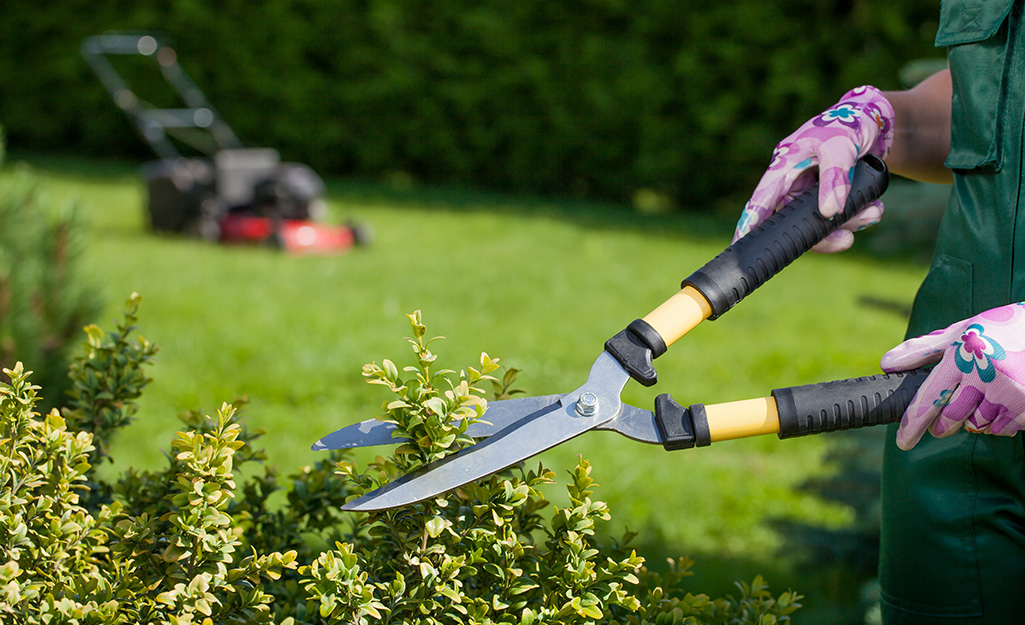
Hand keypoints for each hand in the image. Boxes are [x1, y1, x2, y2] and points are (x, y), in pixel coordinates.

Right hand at [733, 86, 894, 252]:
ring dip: (848, 223)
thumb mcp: (841, 144)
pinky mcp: (831, 197)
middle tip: (847, 239)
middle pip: (795, 221)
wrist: (876, 121)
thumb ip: (835, 176)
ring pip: (820, 223)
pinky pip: (838, 219)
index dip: (750, 222)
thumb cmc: (849, 122)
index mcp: (784, 166)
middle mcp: (794, 183)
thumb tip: (829, 211)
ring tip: (874, 212)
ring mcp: (812, 192)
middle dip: (823, 232)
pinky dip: (858, 218)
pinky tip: (874, 208)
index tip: (739, 245)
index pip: (761, 199)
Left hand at [881, 303, 1024, 449]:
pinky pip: (1002, 429)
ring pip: (977, 425)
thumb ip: (923, 349)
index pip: (930, 398)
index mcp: (964, 354)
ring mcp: (1010, 392)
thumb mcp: (963, 331)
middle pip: (951, 418)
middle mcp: (985, 373)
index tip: (904, 441)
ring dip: (973, 420)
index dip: (913, 424)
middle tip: (945, 420)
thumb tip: (886, 363)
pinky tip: (1004, 402)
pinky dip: (998, 422)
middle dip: (944, 424)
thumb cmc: (1001, 330)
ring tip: (983, 399)